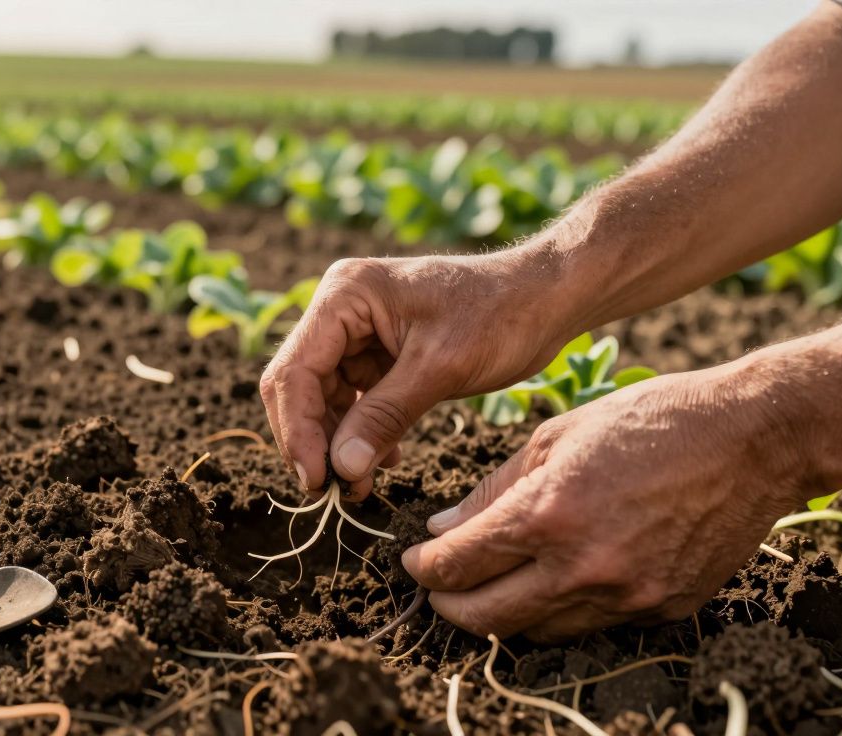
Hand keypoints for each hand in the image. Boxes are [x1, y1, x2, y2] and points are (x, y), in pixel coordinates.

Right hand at [260, 247, 574, 497]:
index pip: (296, 370)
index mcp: (346, 294)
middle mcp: (341, 309)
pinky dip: (362, 433)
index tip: (316, 481)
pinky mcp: (378, 353)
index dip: (298, 430)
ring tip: (361, 486)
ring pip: (323, 398)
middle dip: (313, 440)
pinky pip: (354, 400)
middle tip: (332, 492)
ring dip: (338, 444)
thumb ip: (384, 416)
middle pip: (300, 385)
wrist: (546, 299)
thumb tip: (340, 470)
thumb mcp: (440, 369)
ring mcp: (357, 330)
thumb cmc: (500, 316)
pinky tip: (385, 461)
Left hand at [402, 363, 822, 641]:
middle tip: (438, 588)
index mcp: (547, 516)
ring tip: (494, 584)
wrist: (753, 439)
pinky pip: (593, 624)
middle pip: (485, 618)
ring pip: (538, 631)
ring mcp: (626, 597)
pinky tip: (559, 579)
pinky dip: (564, 609)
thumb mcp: (556, 436)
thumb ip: (493, 490)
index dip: (425, 569)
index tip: (415, 562)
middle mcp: (582, 568)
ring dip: (505, 613)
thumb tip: (444, 531)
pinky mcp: (661, 610)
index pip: (458, 566)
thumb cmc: (650, 421)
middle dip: (449, 606)